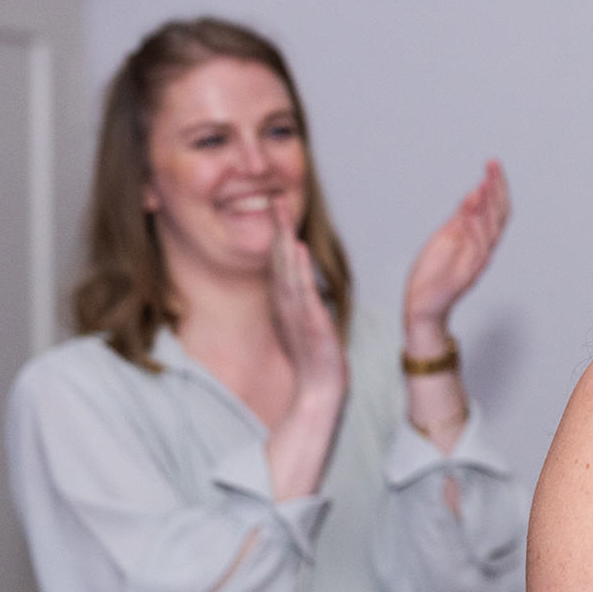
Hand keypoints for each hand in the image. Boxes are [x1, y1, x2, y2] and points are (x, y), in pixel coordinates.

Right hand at [269, 198, 347, 400]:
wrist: (318, 392)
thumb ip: (301, 305)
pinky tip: (299, 249)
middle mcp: (287, 304)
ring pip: (287, 270)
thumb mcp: (304, 327)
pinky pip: (303, 291)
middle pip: (280, 260)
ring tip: (282, 214)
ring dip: (285, 241)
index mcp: (287, 304)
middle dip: (278, 229)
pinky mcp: (310, 322)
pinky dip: (299, 269)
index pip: (281, 264)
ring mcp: (296, 312)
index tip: (277, 210)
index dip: (279, 236)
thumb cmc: (314, 362)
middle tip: (274, 199)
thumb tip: (304, 286)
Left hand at [403, 161, 509, 347]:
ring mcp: (476, 261)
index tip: (492, 164)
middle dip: (497, 189)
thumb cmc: (432, 273)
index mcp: (478, 239)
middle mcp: (482, 249)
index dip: (496, 186)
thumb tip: (475, 192)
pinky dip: (476, 227)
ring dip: (488, 205)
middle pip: (499, 216)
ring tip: (484, 182)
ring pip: (491, 230)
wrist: (421, 305)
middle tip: (493, 166)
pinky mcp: (466, 274)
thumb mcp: (446, 236)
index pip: (495, 208)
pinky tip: (473, 209)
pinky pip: (477, 248)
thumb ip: (461, 217)